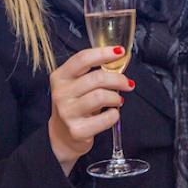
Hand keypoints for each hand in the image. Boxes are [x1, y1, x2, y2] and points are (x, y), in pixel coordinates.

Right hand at [47, 46, 131, 171]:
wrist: (62, 135)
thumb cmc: (75, 104)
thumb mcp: (76, 84)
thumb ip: (91, 72)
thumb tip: (118, 61)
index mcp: (60, 77)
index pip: (83, 59)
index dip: (104, 53)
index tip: (120, 52)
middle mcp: (61, 93)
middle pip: (97, 78)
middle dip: (118, 79)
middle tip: (127, 84)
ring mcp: (67, 113)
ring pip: (101, 96)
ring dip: (116, 97)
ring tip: (117, 100)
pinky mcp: (77, 130)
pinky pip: (106, 118)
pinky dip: (115, 115)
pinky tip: (111, 114)